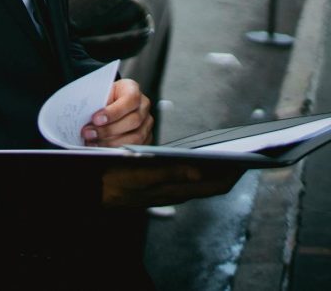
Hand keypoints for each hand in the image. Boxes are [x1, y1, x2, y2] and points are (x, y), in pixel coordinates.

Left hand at [81, 78, 152, 147]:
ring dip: (111, 142)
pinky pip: (134, 146)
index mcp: (132, 89)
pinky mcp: (146, 137)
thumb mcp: (99, 92)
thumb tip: (85, 115)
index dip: (113, 111)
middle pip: (133, 121)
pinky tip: (101, 146)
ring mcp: (146, 122)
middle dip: (108, 130)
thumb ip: (96, 101)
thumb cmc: (104, 95)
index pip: (130, 99)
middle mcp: (143, 106)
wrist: (109, 100)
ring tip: (93, 142)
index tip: (95, 119)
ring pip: (135, 137)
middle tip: (89, 133)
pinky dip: (116, 148)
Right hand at [102, 163, 245, 208]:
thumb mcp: (139, 174)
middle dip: (231, 170)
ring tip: (227, 153)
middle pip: (214, 183)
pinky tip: (198, 158)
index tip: (251, 158)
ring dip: (217, 169)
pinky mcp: (161, 187)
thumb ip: (169, 174)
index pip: (217, 184)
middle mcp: (177, 192)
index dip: (234, 172)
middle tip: (246, 152)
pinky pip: (190, 180)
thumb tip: (200, 172)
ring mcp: (169, 191)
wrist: (93, 189)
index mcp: (175, 190)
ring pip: (203, 182)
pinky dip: (201, 169)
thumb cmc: (113, 180)